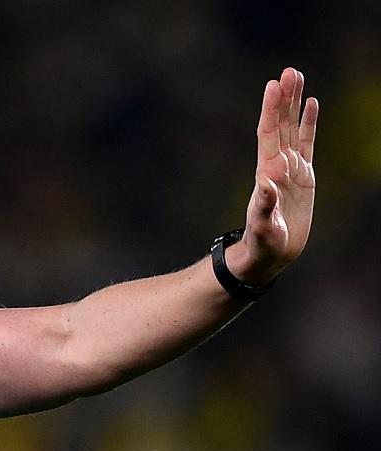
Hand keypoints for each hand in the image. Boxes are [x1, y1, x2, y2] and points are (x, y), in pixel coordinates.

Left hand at [227, 67, 318, 283]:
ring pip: (294, 128)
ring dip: (294, 103)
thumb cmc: (263, 243)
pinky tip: (312, 103)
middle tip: (288, 71)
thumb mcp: (263, 226)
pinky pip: (308, 143)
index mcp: (266, 172)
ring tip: (297, 76)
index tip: (272, 85)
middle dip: (284, 98)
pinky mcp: (304, 175)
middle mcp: (277, 165)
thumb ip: (263, 206)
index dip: (270, 110)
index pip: (268, 133)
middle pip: (280, 124)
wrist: (271, 253)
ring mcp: (291, 168)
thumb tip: (264, 184)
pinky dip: (310, 123)